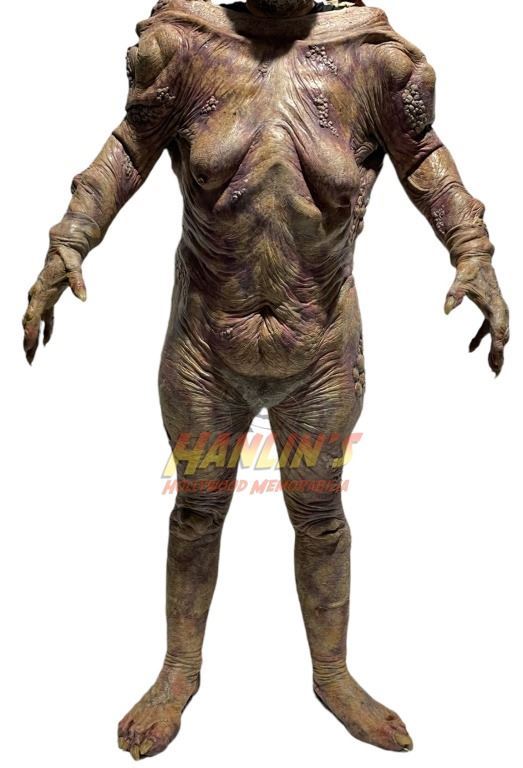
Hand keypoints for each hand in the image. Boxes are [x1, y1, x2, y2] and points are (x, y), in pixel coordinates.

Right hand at [22, 245, 86, 363]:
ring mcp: (41, 297)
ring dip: (32, 338)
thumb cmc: (67, 256)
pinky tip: (46, 342)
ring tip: (31, 356)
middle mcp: (37, 295)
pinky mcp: (48, 298)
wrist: (63, 246)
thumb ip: (78, 282)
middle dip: (28, 340)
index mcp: (41, 290)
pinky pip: (44, 317)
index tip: (29, 344)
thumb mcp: (74, 267)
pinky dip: (45, 329)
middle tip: (29, 357)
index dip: (30, 330)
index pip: (33, 314)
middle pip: (29, 321)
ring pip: (33, 322)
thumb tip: (84, 298)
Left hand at [444, 256, 508, 375]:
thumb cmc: (469, 271)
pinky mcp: (490, 310)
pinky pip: (488, 330)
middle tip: (495, 371)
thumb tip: (446, 309)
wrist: (475, 260)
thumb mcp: (460, 282)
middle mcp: (500, 310)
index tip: (496, 359)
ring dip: (495, 351)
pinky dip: (480, 339)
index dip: (498, 346)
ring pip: (499, 335)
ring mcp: (497, 311)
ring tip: (492, 368)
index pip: (499, 330)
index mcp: (496, 306)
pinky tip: (470, 349)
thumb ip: (454, 295)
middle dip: (500, 354)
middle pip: (503, 337)